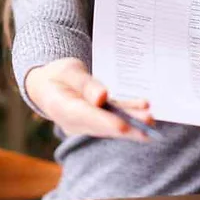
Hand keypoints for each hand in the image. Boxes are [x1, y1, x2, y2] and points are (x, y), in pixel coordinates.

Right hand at [25, 57, 153, 140]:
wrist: (49, 84)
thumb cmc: (57, 74)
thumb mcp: (67, 71)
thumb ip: (84, 84)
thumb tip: (102, 97)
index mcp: (61, 108)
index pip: (84, 117)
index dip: (105, 122)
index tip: (122, 125)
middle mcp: (74, 121)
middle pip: (102, 126)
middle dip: (126, 128)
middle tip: (147, 127)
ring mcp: (86, 122)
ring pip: (110, 125)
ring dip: (132, 123)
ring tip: (150, 120)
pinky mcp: (97, 118)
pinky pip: (114, 117)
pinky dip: (129, 113)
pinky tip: (143, 106)